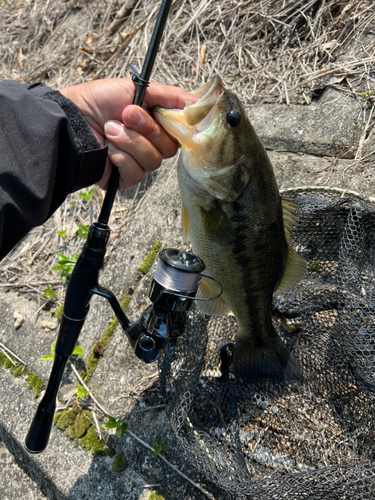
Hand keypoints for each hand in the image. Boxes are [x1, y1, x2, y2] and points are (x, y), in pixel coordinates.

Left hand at [60, 78, 195, 189]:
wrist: (70, 121)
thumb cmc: (97, 101)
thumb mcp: (136, 88)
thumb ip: (169, 95)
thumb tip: (196, 101)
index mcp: (154, 123)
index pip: (180, 132)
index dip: (178, 126)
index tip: (170, 115)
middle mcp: (148, 143)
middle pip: (169, 148)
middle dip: (147, 129)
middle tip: (126, 115)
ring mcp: (137, 161)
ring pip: (153, 161)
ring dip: (130, 143)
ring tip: (110, 131)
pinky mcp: (124, 178)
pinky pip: (137, 174)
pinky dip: (122, 160)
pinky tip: (109, 151)